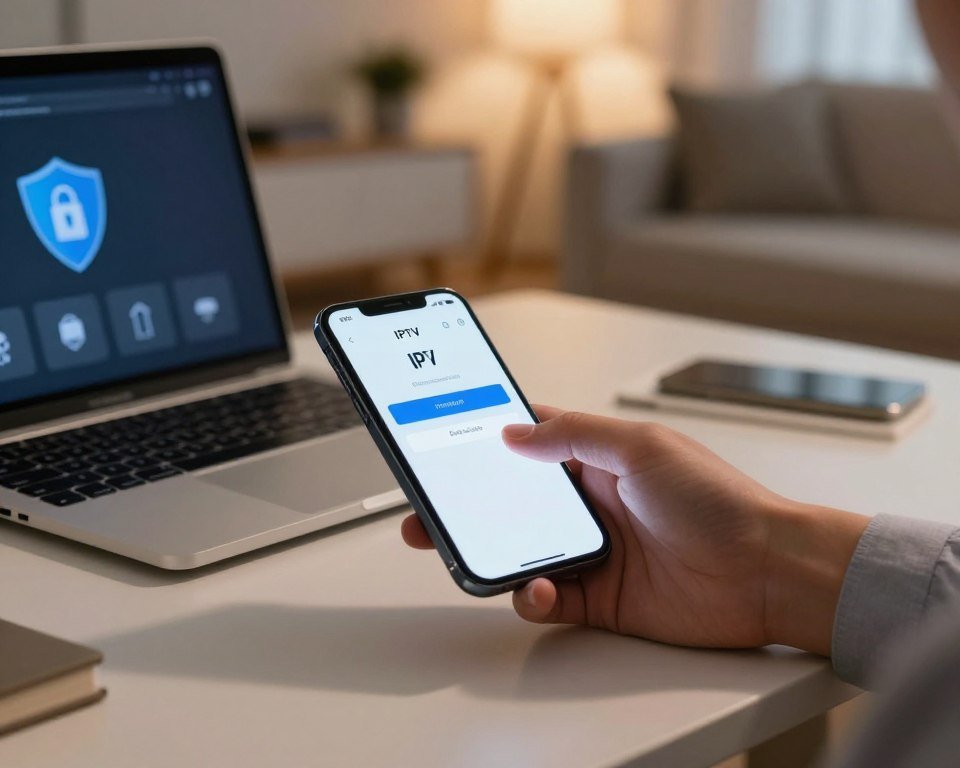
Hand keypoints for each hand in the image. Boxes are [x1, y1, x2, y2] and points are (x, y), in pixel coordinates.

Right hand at [401, 407, 868, 654]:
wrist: (765, 573)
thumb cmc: (719, 502)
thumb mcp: (641, 447)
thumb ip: (574, 436)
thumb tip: (515, 431)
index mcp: (598, 460)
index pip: (530, 442)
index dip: (488, 442)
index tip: (447, 442)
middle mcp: (590, 504)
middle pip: (510, 503)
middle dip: (467, 508)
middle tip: (428, 512)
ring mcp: (593, 551)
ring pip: (520, 552)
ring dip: (491, 555)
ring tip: (471, 553)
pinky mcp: (600, 598)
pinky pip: (547, 597)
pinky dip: (531, 596)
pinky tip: (539, 588)